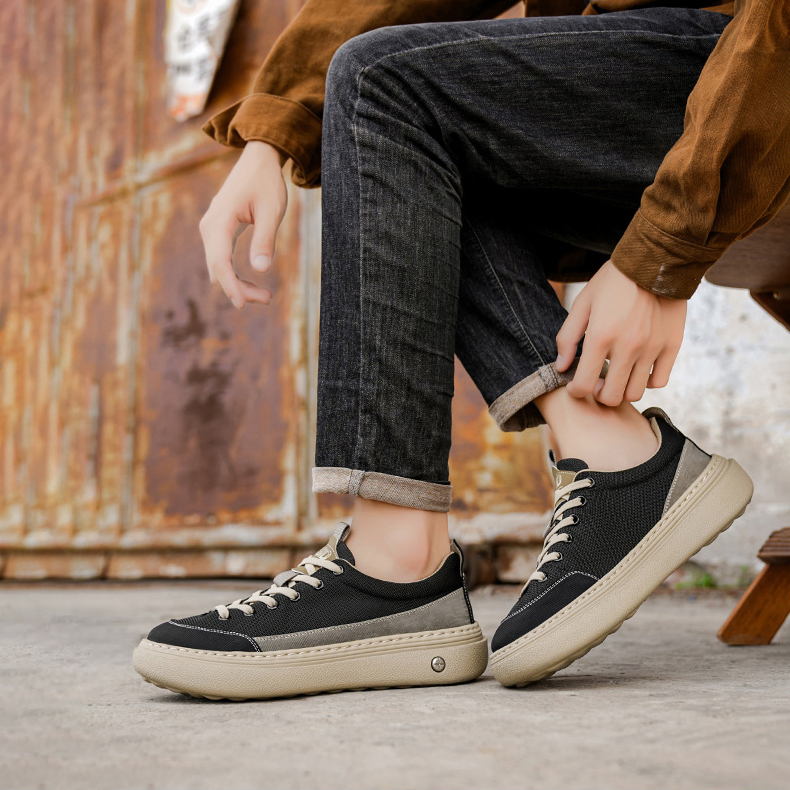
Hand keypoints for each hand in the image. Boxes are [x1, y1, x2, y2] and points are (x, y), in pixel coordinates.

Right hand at [199, 141, 287, 308]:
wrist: (258, 160)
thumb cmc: (266, 183)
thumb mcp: (271, 210)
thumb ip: (265, 238)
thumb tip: (261, 268)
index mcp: (219, 220)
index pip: (220, 262)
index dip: (231, 285)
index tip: (244, 304)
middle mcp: (210, 227)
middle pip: (218, 269)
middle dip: (239, 288)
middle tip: (268, 298)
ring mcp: (212, 231)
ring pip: (219, 267)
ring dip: (238, 284)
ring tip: (266, 296)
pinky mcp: (219, 233)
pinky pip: (222, 260)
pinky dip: (235, 274)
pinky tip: (252, 284)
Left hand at [555, 260, 686, 404]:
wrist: (655, 261)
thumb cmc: (613, 282)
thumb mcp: (582, 304)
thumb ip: (567, 337)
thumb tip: (561, 367)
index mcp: (600, 337)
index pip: (584, 386)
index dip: (576, 391)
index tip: (575, 385)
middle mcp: (628, 347)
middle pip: (611, 397)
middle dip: (599, 394)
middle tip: (597, 381)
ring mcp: (652, 349)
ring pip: (635, 393)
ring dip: (622, 388)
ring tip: (617, 374)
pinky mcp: (672, 346)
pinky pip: (658, 381)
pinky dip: (646, 381)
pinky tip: (638, 368)